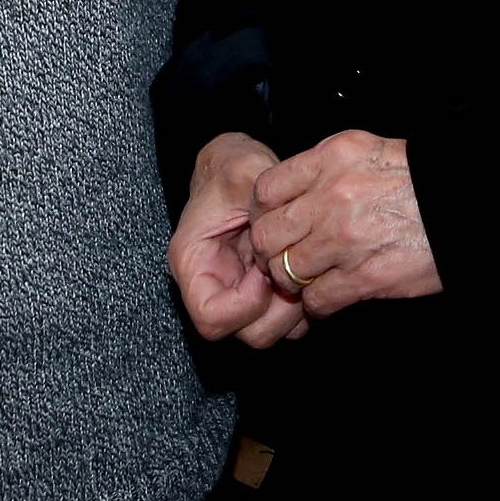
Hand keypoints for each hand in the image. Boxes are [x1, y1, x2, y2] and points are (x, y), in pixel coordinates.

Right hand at [168, 132, 309, 348]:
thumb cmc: (233, 167)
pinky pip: (287, 322)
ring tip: (302, 269)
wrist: (238, 168)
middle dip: (277, 309)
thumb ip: (258, 192)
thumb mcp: (243, 169)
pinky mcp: (262, 295)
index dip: (244, 303)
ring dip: (294, 310)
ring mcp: (239, 294)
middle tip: (292, 272)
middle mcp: (213, 286)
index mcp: (193, 263)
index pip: (211, 317)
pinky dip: (303, 305)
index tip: (264, 270)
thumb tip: (277, 225)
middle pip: (246, 334)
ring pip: (269, 332)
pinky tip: (306, 270)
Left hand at [246, 130, 442, 319]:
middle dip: (268, 251)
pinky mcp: (365, 278)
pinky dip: (317, 305)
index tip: (270, 222)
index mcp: (329, 161)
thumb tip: (288, 189)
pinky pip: (317, 300)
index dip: (261, 212)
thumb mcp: (361, 150)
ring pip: (286, 271)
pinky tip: (327, 297)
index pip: (265, 190)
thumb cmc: (414, 177)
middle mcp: (331, 198)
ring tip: (304, 279)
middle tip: (279, 256)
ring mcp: (345, 240)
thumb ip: (320, 167)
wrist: (460, 206)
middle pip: (267, 235)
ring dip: (291, 281)